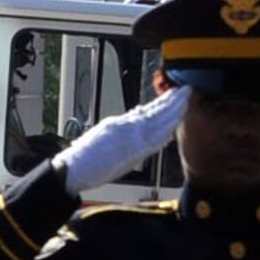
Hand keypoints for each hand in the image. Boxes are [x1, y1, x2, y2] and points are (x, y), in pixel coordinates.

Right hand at [54, 86, 188, 192]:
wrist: (73, 169)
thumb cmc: (83, 158)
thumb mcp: (102, 135)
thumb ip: (120, 129)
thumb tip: (132, 120)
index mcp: (120, 124)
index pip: (147, 111)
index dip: (162, 102)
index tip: (173, 95)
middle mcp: (126, 128)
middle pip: (155, 112)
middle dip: (172, 101)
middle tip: (185, 90)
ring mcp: (130, 138)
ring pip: (158, 122)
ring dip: (173, 111)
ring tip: (185, 100)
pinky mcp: (132, 151)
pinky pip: (154, 139)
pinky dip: (165, 130)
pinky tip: (175, 124)